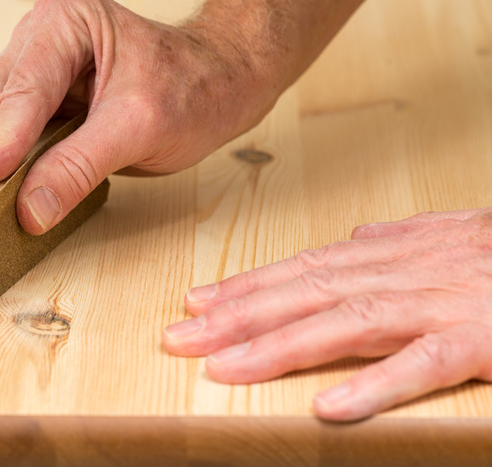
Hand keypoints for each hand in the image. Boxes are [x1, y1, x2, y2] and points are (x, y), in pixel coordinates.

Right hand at [0, 0, 278, 234]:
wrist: (221, 79)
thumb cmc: (192, 87)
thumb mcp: (140, 126)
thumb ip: (80, 166)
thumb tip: (27, 212)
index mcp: (66, 20)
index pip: (21, 90)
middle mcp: (41, 35)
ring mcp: (35, 64)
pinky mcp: (40, 96)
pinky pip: (0, 127)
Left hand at [162, 207, 491, 420]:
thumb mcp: (452, 234)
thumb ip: (399, 238)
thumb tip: (353, 239)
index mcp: (391, 254)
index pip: (301, 269)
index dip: (246, 287)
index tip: (196, 302)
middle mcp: (401, 274)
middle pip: (304, 293)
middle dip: (237, 316)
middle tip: (179, 337)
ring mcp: (437, 305)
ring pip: (343, 323)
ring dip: (278, 346)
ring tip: (224, 368)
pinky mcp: (477, 341)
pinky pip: (421, 366)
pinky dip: (375, 386)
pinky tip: (328, 408)